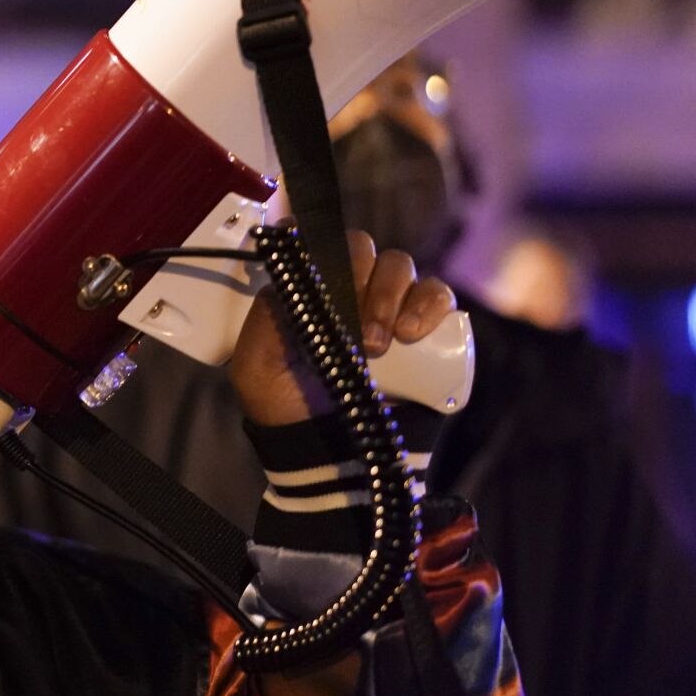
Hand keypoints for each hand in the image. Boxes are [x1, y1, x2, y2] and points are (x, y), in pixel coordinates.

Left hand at [228, 230, 456, 426]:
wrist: (334, 453)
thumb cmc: (289, 408)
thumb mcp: (257, 366)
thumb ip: (267, 317)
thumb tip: (294, 278)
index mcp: (306, 291)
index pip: (316, 242)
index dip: (319, 246)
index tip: (321, 275)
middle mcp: (348, 290)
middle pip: (359, 247)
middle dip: (356, 278)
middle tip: (352, 327)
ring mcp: (389, 305)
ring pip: (398, 265)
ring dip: (388, 295)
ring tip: (378, 344)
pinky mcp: (427, 328)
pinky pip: (438, 294)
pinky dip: (428, 305)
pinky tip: (412, 334)